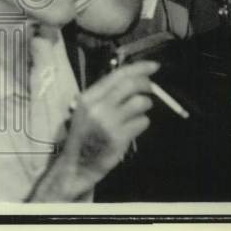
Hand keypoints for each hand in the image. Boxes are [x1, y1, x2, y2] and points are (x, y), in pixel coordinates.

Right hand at [29, 61, 157, 200]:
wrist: (76, 164)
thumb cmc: (83, 135)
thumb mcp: (86, 110)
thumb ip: (104, 95)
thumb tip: (131, 80)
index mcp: (88, 97)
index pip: (117, 75)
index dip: (138, 68)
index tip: (154, 66)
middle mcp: (97, 106)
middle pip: (130, 85)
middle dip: (146, 84)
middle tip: (152, 88)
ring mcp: (108, 122)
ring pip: (139, 103)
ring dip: (145, 105)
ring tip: (139, 111)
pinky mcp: (118, 138)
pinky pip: (142, 122)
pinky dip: (142, 122)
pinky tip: (133, 128)